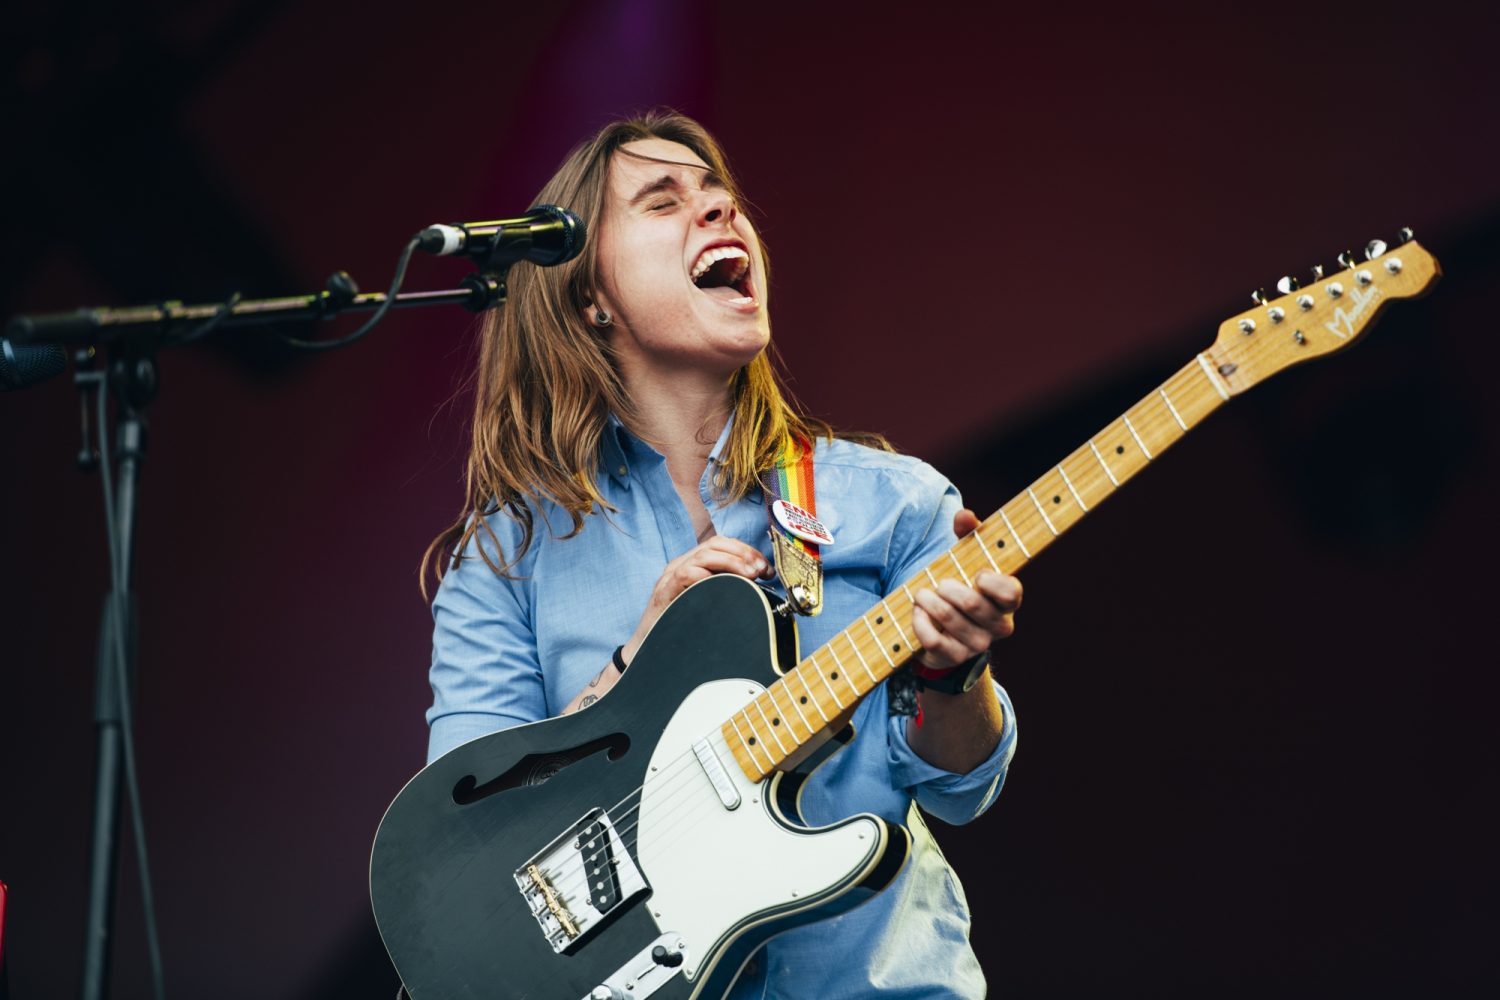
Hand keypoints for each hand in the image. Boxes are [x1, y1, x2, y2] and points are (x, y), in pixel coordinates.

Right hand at [621, 535, 770, 664]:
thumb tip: (760, 588)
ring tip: (750, 575)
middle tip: (761, 570)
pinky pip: (683, 575)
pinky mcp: (663, 593)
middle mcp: (681, 565)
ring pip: (702, 555)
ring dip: (731, 562)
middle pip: (715, 543)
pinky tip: (718, 582)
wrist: (649, 651)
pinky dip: (703, 574)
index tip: (766, 568)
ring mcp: (670, 577)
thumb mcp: (708, 604)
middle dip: (743, 553)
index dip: (747, 551)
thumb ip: (727, 590)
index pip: (722, 544)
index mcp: (693, 565)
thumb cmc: (682, 627)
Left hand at [910, 508, 1021, 671]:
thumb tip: (964, 515)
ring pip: (949, 618)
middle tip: (938, 582)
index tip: (976, 574)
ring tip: (921, 593)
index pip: (1011, 593)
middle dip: (948, 587)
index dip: (991, 582)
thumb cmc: (960, 585)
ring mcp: (977, 645)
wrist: (945, 630)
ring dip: (928, 601)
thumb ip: (968, 533)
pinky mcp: (953, 657)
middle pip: (973, 603)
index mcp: (1008, 601)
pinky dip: (919, 621)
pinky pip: (933, 639)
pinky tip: (918, 612)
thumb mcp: (966, 557)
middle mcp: (999, 626)